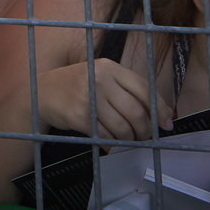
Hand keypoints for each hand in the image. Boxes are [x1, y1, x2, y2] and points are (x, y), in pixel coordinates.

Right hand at [35, 58, 168, 140]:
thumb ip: (127, 89)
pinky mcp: (79, 115)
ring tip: (128, 140)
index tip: (166, 124)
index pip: (144, 88)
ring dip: (129, 138)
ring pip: (122, 127)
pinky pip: (105, 135)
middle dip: (145, 129)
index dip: (159, 108)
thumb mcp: (101, 77)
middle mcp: (100, 79)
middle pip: (135, 111)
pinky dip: (113, 143)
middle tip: (144, 136)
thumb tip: (162, 112)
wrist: (43, 92)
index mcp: (110, 67)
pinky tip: (112, 143)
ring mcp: (88, 97)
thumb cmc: (78, 85)